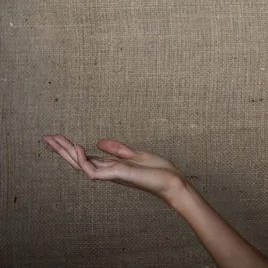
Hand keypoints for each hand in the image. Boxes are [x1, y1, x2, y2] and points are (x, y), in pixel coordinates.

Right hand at [41, 134, 187, 203]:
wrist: (171, 181)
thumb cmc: (156, 171)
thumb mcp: (135, 155)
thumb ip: (117, 149)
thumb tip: (98, 141)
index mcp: (111, 166)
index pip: (85, 157)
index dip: (70, 148)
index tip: (56, 138)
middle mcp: (107, 171)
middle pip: (78, 160)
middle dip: (61, 150)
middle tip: (45, 138)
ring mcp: (111, 174)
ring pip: (81, 165)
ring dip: (67, 152)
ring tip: (54, 140)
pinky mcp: (117, 175)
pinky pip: (94, 171)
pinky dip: (83, 160)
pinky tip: (77, 147)